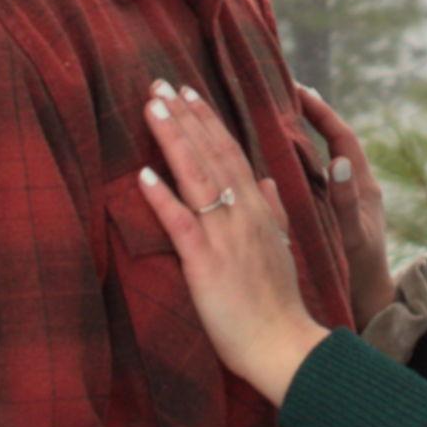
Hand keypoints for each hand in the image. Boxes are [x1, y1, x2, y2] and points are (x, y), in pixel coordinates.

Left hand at [137, 81, 330, 404]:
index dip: (208, 120)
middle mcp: (244, 215)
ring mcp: (225, 237)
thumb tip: (266, 180)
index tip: (187, 93)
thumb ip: (274, 211)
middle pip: (212, 154)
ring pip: (197, 177)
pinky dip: (162, 197)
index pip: (231, 153)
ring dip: (173, 139)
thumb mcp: (281, 248)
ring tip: (151, 107)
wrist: (283, 344)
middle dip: (185, 116)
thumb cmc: (278, 304)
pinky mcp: (206, 263)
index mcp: (260, 210)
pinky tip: (142, 174)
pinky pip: (181, 223)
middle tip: (159, 82)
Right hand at [296, 85, 393, 325]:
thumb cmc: (362, 278)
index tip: (299, 90)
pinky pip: (313, 179)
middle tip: (282, 93)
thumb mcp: (354, 240)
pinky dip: (296, 163)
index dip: (323, 112)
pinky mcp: (332, 214)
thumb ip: (346, 204)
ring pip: (320, 158)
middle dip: (310, 116)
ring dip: (301, 137)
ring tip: (273, 117)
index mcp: (364, 189)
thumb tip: (336, 161)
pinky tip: (273, 160)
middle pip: (332, 141)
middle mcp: (355, 188)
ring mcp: (343, 201)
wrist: (369, 307)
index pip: (343, 138)